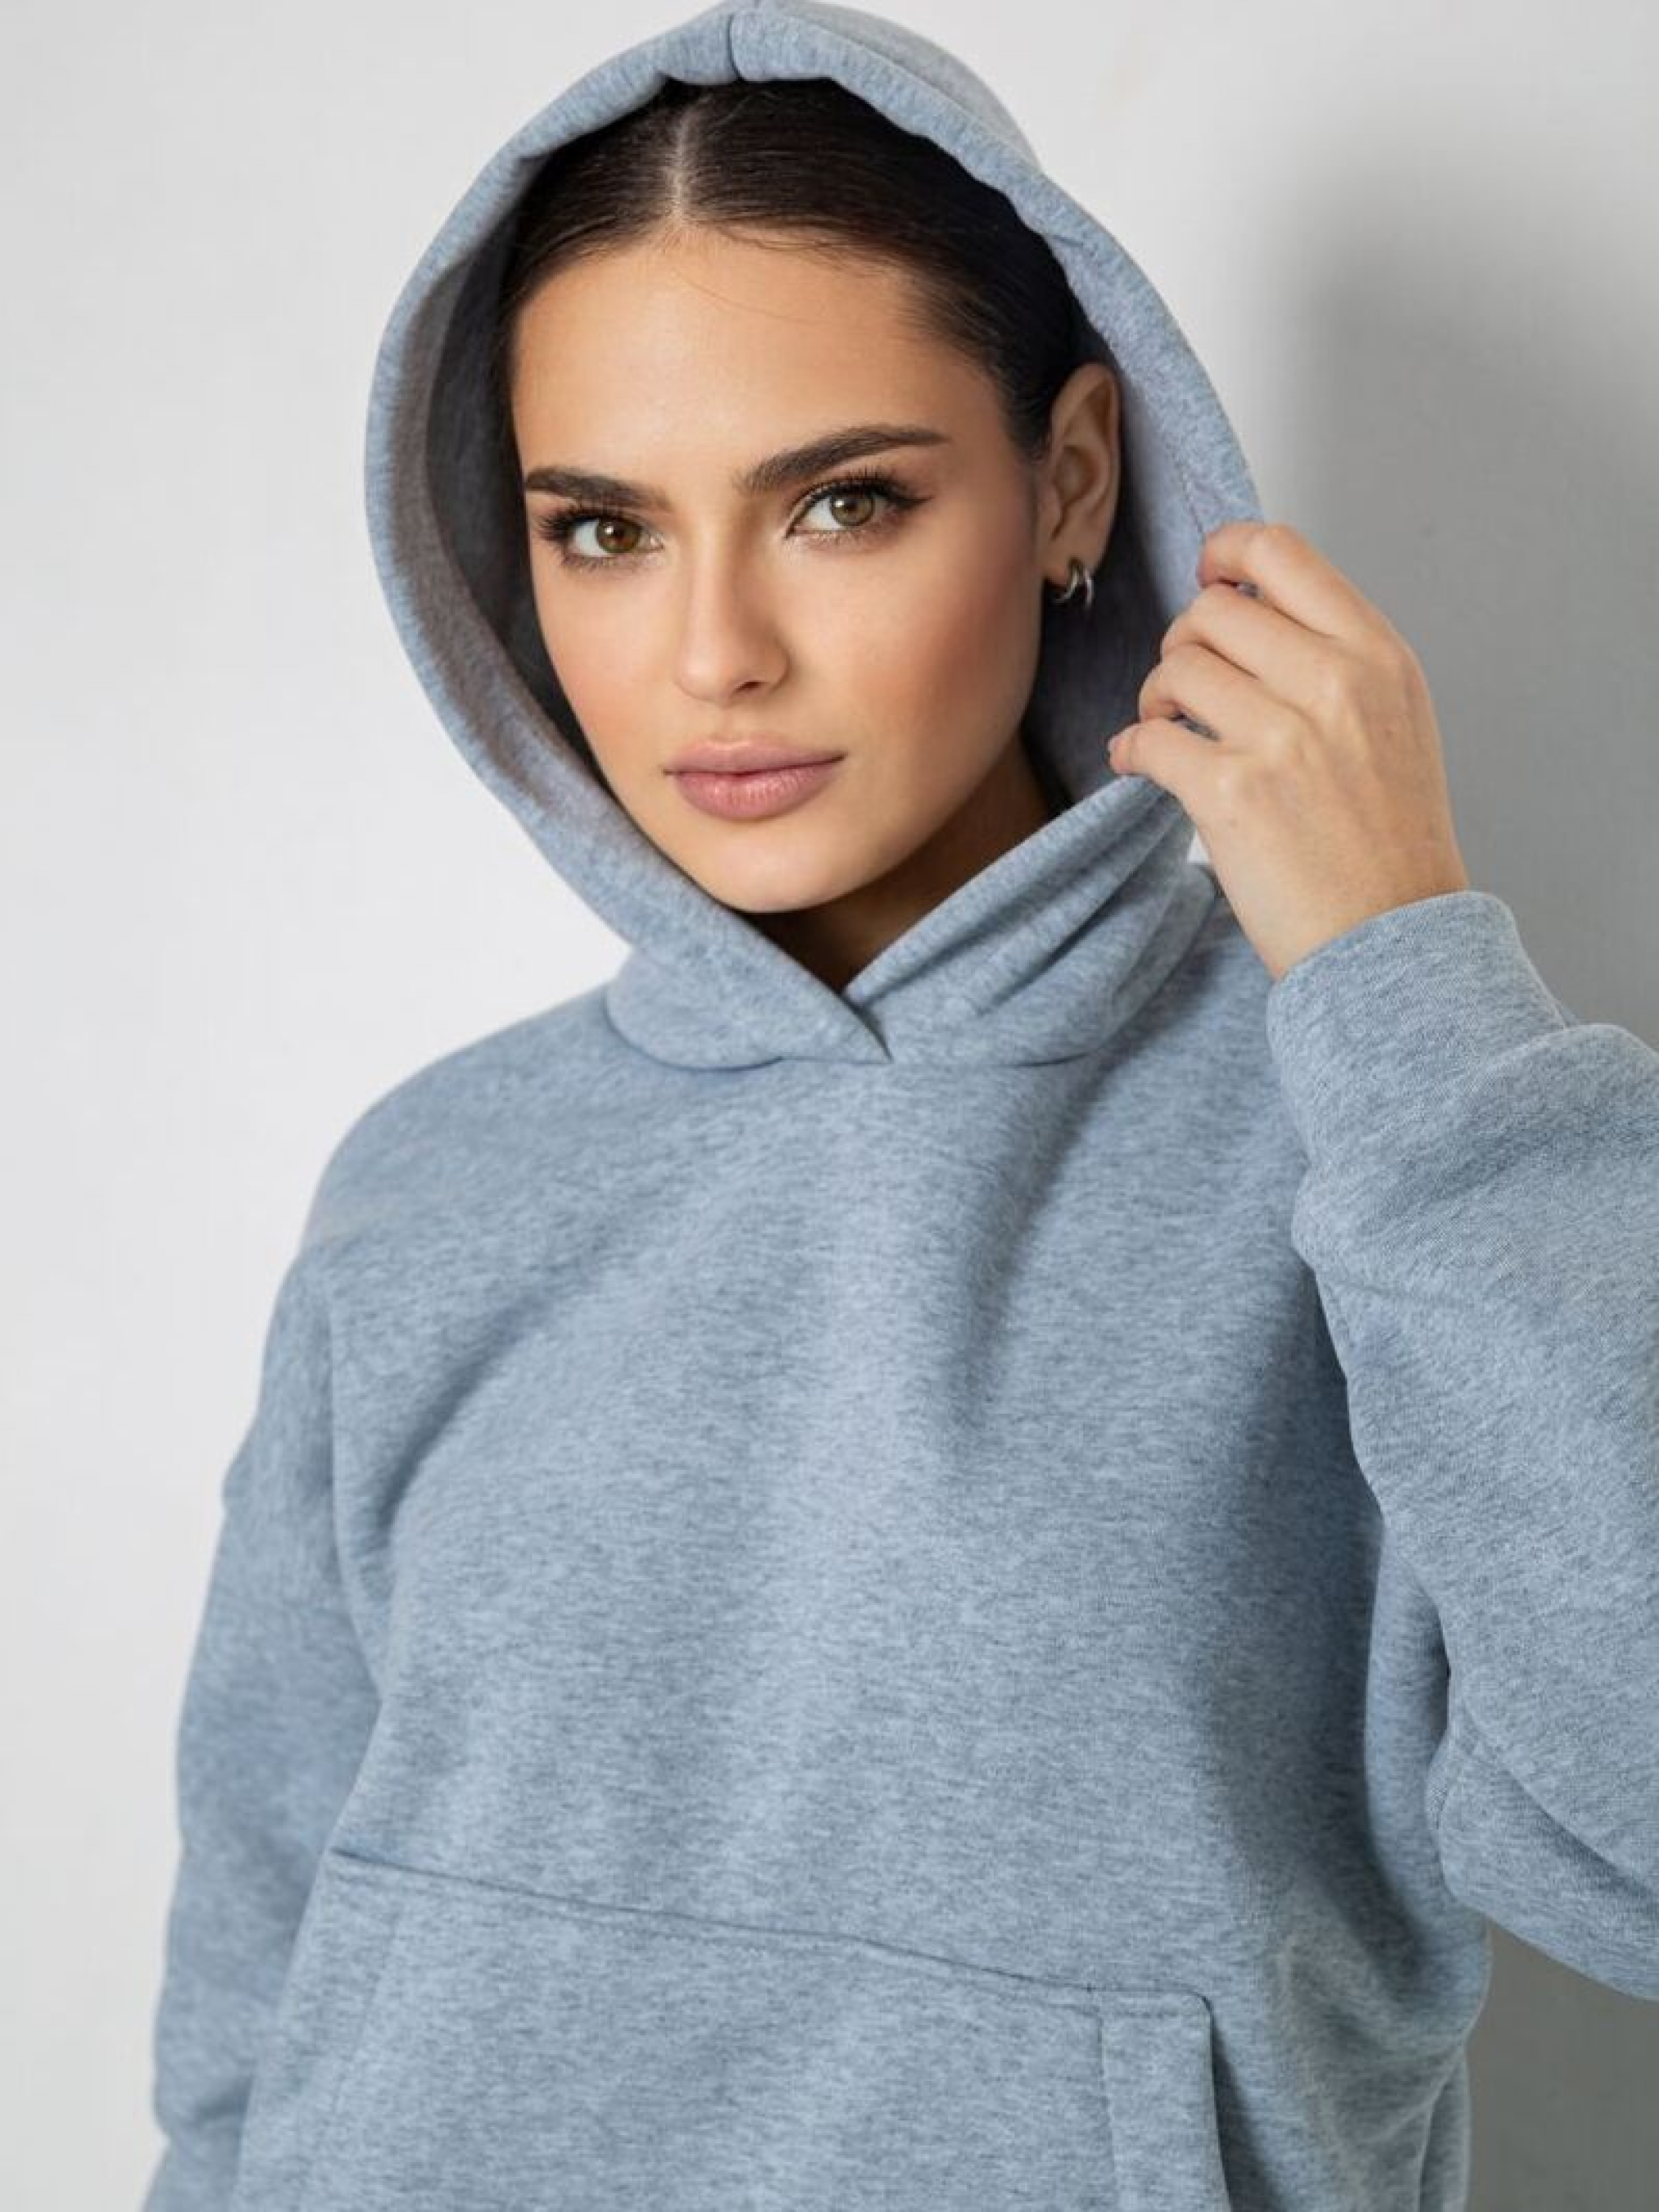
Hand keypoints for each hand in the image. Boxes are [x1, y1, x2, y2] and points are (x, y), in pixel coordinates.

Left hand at [1104, 521, 1471, 982]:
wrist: (1390, 936)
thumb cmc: (1389, 841)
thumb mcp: (1394, 718)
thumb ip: (1334, 655)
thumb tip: (1249, 606)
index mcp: (1375, 655)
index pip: (1281, 552)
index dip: (1224, 554)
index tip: (1207, 579)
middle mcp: (1332, 683)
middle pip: (1212, 611)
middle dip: (1184, 644)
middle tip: (1187, 686)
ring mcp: (1281, 737)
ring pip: (1175, 669)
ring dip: (1156, 697)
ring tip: (1170, 729)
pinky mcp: (1229, 793)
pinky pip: (1148, 737)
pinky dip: (1132, 749)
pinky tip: (1142, 765)